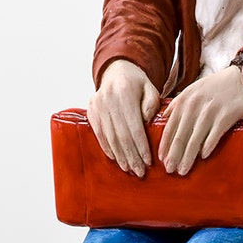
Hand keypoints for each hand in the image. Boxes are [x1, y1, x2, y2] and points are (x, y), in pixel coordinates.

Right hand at [87, 59, 160, 175]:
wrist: (117, 71)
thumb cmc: (137, 83)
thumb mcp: (150, 89)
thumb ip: (151, 104)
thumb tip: (147, 123)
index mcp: (125, 93)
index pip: (134, 127)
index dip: (141, 146)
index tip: (148, 161)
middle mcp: (108, 99)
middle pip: (121, 135)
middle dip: (131, 156)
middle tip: (139, 172)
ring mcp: (97, 105)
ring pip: (110, 137)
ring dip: (120, 155)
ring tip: (129, 169)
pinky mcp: (91, 111)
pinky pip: (99, 134)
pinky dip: (107, 148)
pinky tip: (115, 159)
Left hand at [157, 66, 242, 175]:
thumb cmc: (218, 85)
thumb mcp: (194, 88)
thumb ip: (178, 103)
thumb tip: (165, 117)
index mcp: (184, 100)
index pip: (170, 127)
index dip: (165, 145)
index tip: (161, 159)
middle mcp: (194, 106)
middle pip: (180, 136)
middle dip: (173, 156)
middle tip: (169, 170)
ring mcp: (210, 111)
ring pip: (195, 140)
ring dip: (188, 157)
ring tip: (183, 170)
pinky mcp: (226, 116)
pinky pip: (214, 135)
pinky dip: (208, 147)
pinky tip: (203, 157)